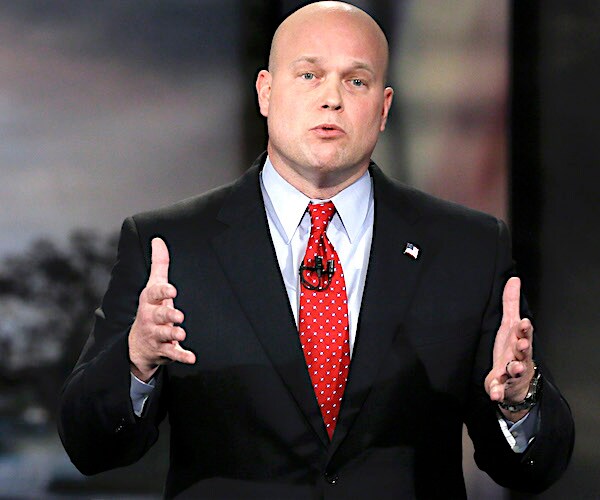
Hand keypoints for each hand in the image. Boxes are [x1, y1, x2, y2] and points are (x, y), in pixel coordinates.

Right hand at [128, 237, 195, 381]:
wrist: (137, 344)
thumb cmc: (151, 309)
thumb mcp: (153, 287)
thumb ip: (159, 264)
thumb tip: (158, 240)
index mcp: (150, 301)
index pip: (154, 294)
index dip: (163, 291)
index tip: (172, 289)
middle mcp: (151, 318)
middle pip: (159, 315)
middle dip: (168, 315)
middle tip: (178, 316)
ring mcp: (157, 334)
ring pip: (165, 335)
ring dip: (173, 335)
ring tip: (181, 334)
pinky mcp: (164, 350)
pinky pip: (173, 354)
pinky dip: (182, 356)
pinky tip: (192, 357)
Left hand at [484, 277, 533, 420]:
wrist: (514, 381)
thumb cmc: (512, 349)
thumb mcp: (510, 325)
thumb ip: (511, 303)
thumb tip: (514, 279)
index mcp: (519, 342)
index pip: (524, 334)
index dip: (524, 329)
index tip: (524, 322)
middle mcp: (518, 357)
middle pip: (523, 352)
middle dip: (523, 348)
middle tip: (522, 344)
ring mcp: (511, 373)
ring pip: (514, 371)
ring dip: (513, 370)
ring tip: (511, 368)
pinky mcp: (502, 386)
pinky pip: (500, 390)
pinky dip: (497, 392)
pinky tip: (494, 394)